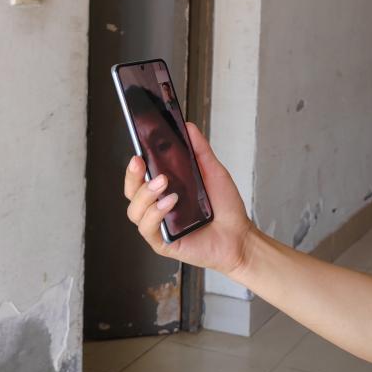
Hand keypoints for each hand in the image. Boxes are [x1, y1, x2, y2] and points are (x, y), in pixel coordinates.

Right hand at [124, 122, 253, 276]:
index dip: (134, 166)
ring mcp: (159, 225)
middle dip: (133, 177)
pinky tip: (170, 203)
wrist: (240, 235)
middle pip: (132, 192)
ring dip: (146, 194)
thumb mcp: (213, 172)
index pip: (140, 177)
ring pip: (135, 210)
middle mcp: (157, 207)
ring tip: (164, 183)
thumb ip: (200, 151)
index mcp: (165, 189)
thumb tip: (188, 127)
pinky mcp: (163, 243)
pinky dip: (156, 213)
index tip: (137, 153)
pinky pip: (148, 228)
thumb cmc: (225, 207)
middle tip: (142, 163)